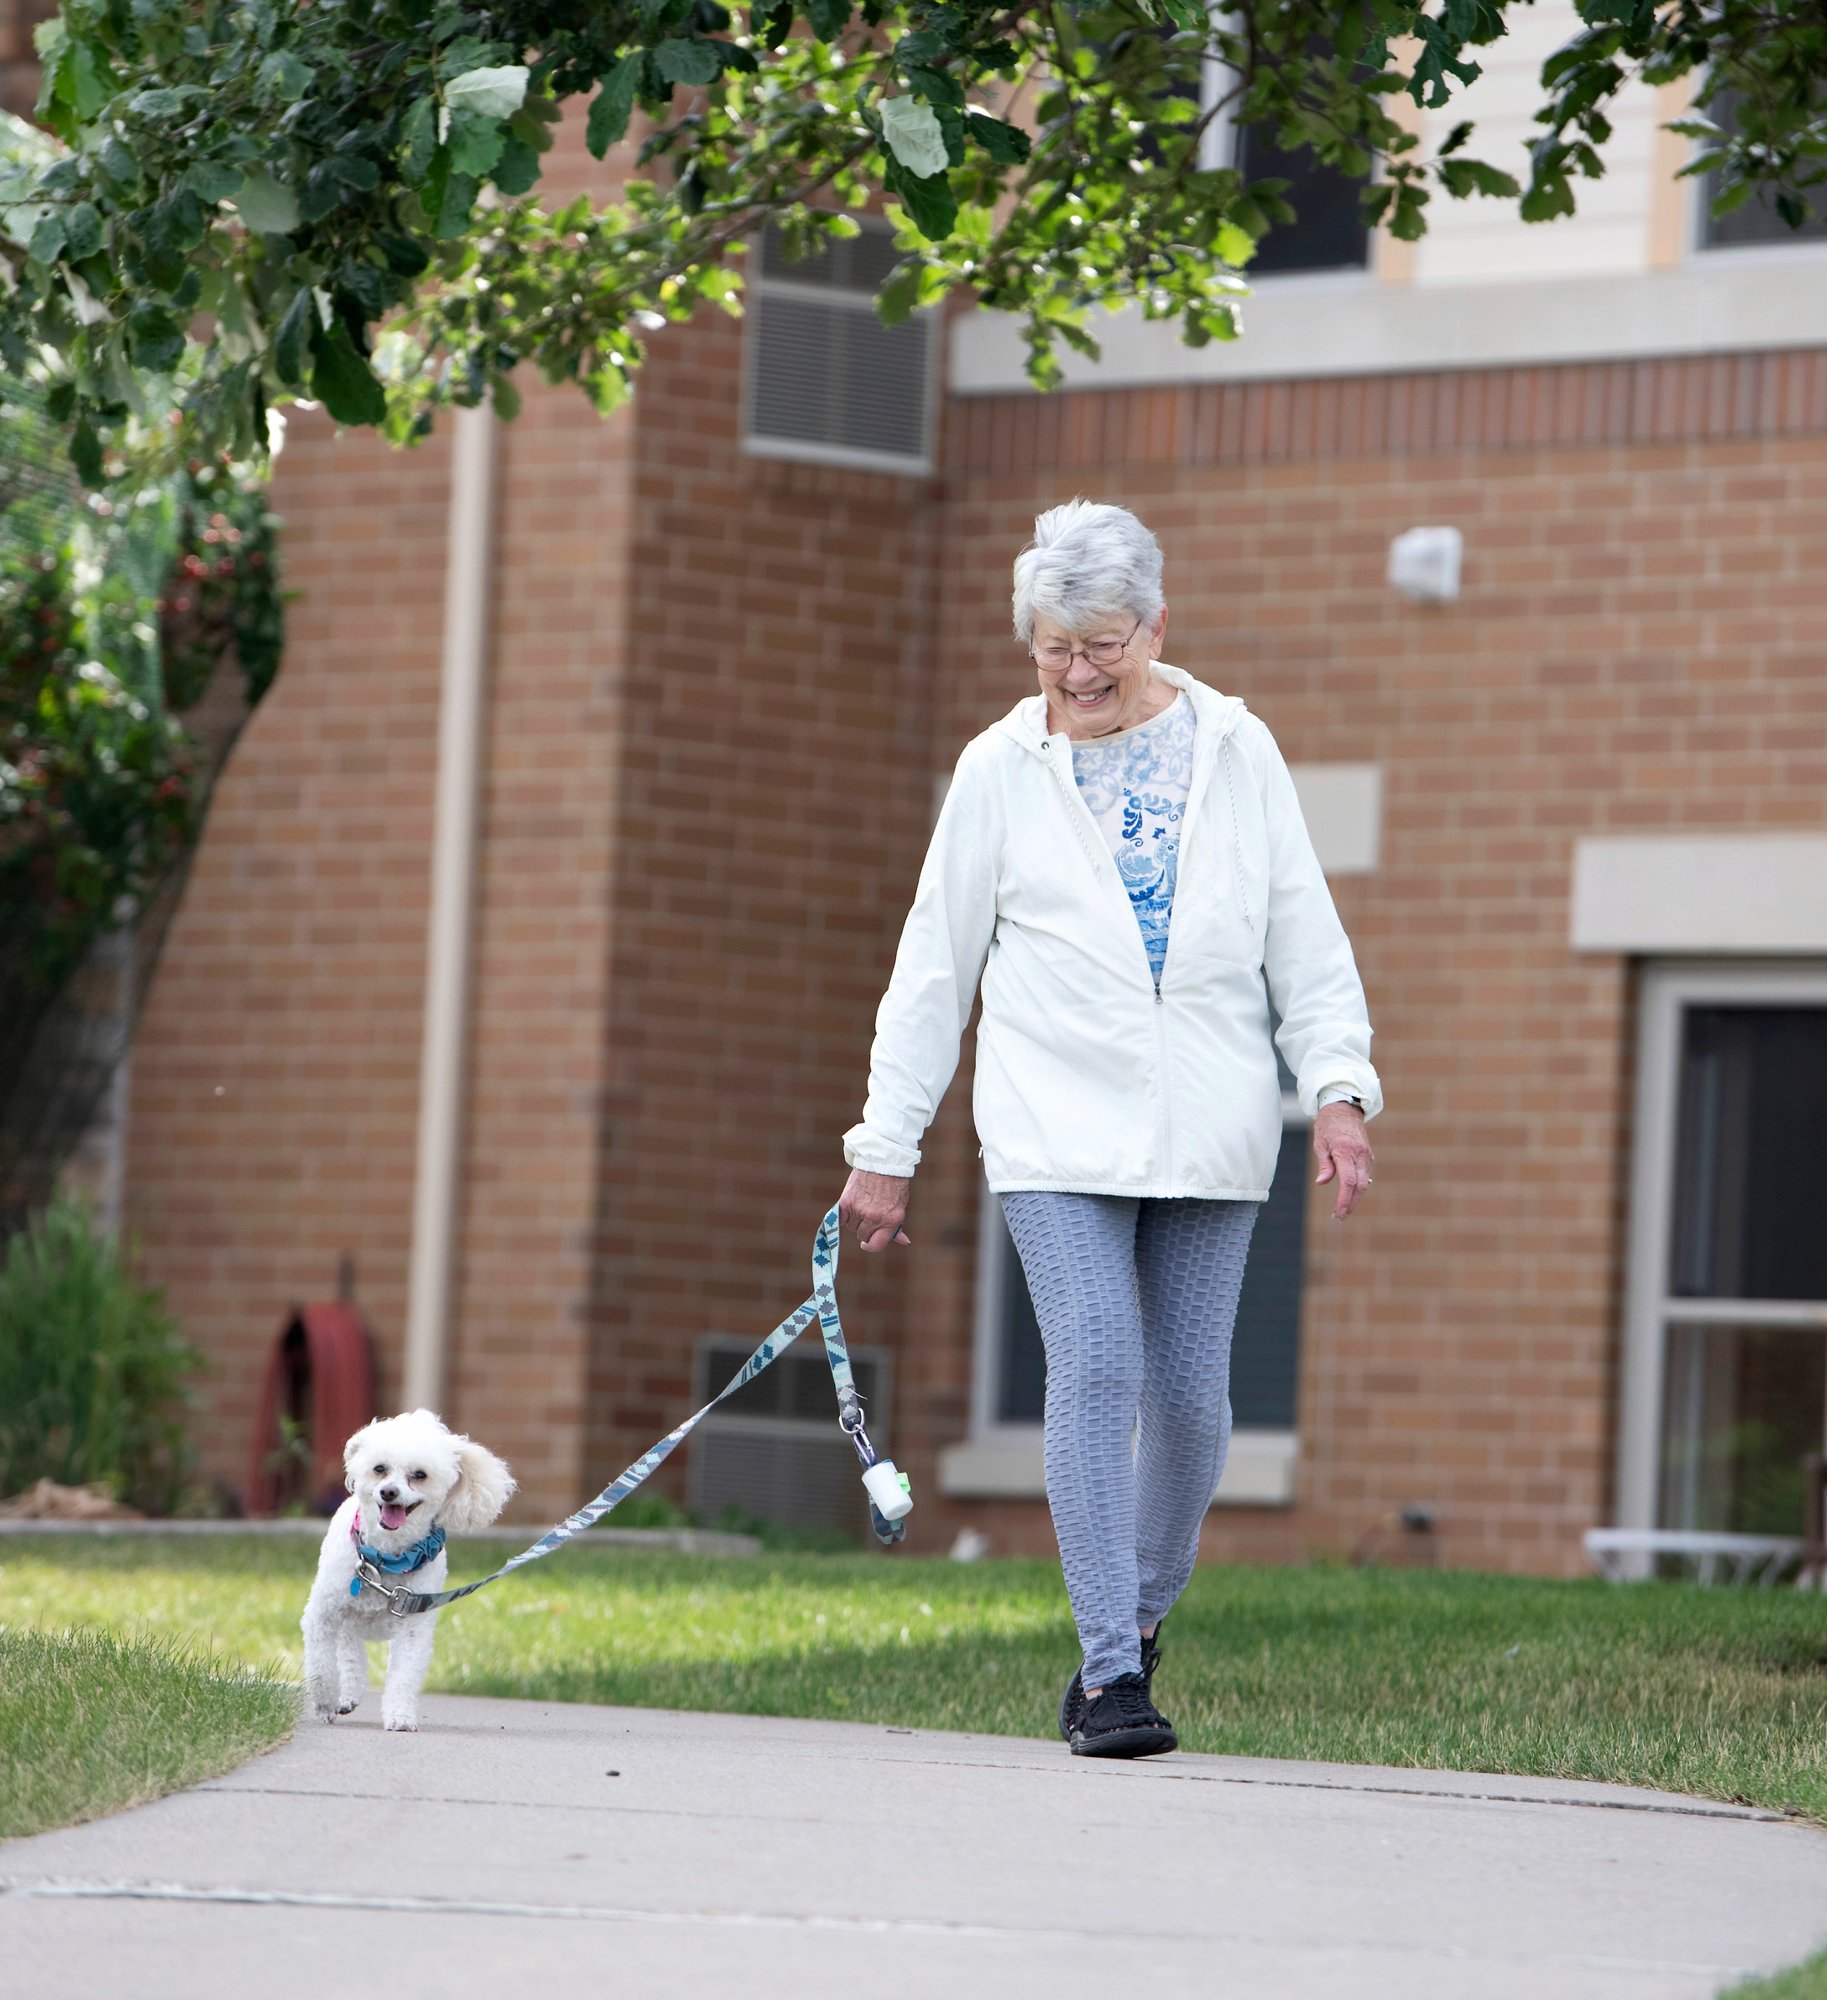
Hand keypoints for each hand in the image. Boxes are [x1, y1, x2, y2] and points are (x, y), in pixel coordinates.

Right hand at [839, 1168, 912, 1251]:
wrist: (882, 1163)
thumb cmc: (894, 1186)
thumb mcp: (900, 1207)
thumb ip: (897, 1226)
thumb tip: (904, 1241)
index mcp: (890, 1221)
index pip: (876, 1245)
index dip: (870, 1246)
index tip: (866, 1244)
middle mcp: (874, 1217)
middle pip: (862, 1235)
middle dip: (865, 1228)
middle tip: (869, 1214)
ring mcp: (859, 1210)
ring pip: (851, 1226)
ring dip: (855, 1220)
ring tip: (863, 1204)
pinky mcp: (846, 1202)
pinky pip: (841, 1218)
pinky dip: (844, 1215)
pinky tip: (853, 1205)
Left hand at [1313, 1103, 1373, 1220]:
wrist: (1344, 1109)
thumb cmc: (1328, 1126)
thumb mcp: (1320, 1144)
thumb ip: (1325, 1165)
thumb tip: (1322, 1183)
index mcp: (1345, 1151)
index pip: (1348, 1182)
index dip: (1344, 1200)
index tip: (1338, 1212)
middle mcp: (1359, 1154)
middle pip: (1359, 1186)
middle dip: (1351, 1204)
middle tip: (1340, 1217)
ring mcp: (1366, 1155)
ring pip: (1364, 1183)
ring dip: (1355, 1198)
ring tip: (1343, 1210)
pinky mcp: (1368, 1156)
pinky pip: (1365, 1175)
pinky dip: (1358, 1187)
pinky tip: (1349, 1195)